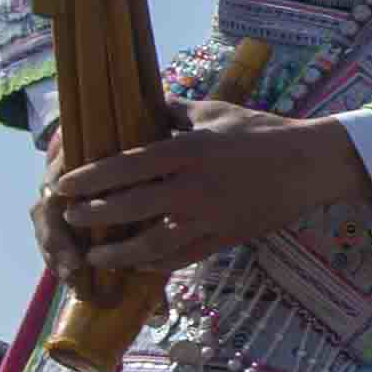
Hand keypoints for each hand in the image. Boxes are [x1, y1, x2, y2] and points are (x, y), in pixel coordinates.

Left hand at [38, 100, 371, 292]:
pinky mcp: (222, 239)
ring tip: (96, 254)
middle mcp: (190, 187)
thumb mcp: (213, 112)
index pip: (125, 167)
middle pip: (129, 207)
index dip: (90, 178)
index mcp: (185, 151)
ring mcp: (206, 218)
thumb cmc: (260, 131)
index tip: (64, 184)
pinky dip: (154, 263)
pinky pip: (180, 258)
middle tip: (70, 217)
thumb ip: (174, 113)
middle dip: (94, 214)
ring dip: (118, 251)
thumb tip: (143, 107)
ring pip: (151, 243)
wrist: (307, 164)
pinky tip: (137, 264)